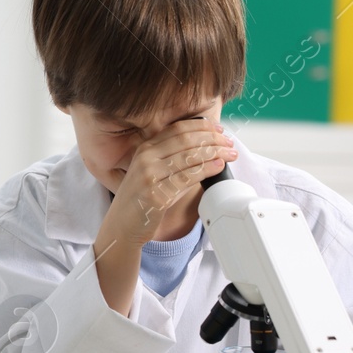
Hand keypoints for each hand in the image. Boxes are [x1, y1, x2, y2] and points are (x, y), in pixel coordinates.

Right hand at [100, 120, 236, 246]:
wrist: (122, 226)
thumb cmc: (141, 200)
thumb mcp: (149, 172)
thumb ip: (169, 158)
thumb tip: (205, 147)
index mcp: (144, 149)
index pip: (177, 129)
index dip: (201, 126)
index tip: (218, 129)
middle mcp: (145, 159)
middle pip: (186, 140)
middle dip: (212, 139)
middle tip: (229, 143)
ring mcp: (149, 176)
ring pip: (189, 157)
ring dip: (215, 152)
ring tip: (230, 154)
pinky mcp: (157, 194)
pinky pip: (187, 178)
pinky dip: (206, 170)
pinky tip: (218, 167)